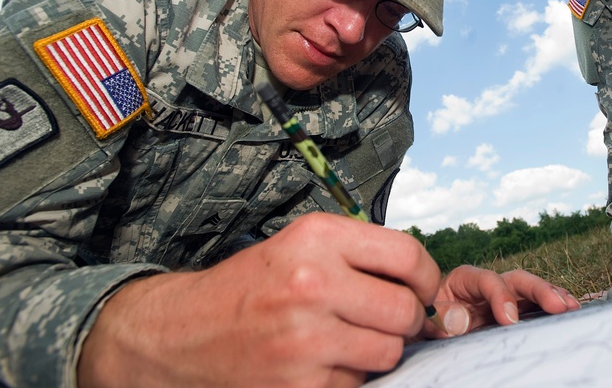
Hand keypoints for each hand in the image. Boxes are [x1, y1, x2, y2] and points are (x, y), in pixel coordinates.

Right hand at [77, 212, 441, 387]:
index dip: (427, 276)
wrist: (184, 333)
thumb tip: (422, 278)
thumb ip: (358, 253)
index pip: (407, 254)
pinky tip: (325, 361)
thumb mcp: (299, 245)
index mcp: (316, 238)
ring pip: (388, 352)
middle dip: (408, 319)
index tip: (425, 288)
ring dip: (381, 350)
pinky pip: (357, 382)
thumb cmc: (249, 287)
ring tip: (353, 339)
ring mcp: (305, 337)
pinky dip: (350, 375)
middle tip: (393, 320)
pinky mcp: (298, 383)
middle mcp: (312, 283)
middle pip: (405, 310)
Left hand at [422, 266, 580, 338]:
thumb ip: (440, 318)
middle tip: (560, 306)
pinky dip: (551, 308)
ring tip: (572, 308)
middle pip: (517, 279)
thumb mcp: (423, 319)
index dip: (501, 296)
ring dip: (552, 297)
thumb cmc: (422, 323)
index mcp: (463, 280)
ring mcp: (502, 299)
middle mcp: (487, 285)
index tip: (510, 320)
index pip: (487, 280)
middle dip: (539, 290)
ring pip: (531, 291)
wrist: (423, 331)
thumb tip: (460, 321)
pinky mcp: (512, 314)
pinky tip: (568, 312)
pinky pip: (534, 308)